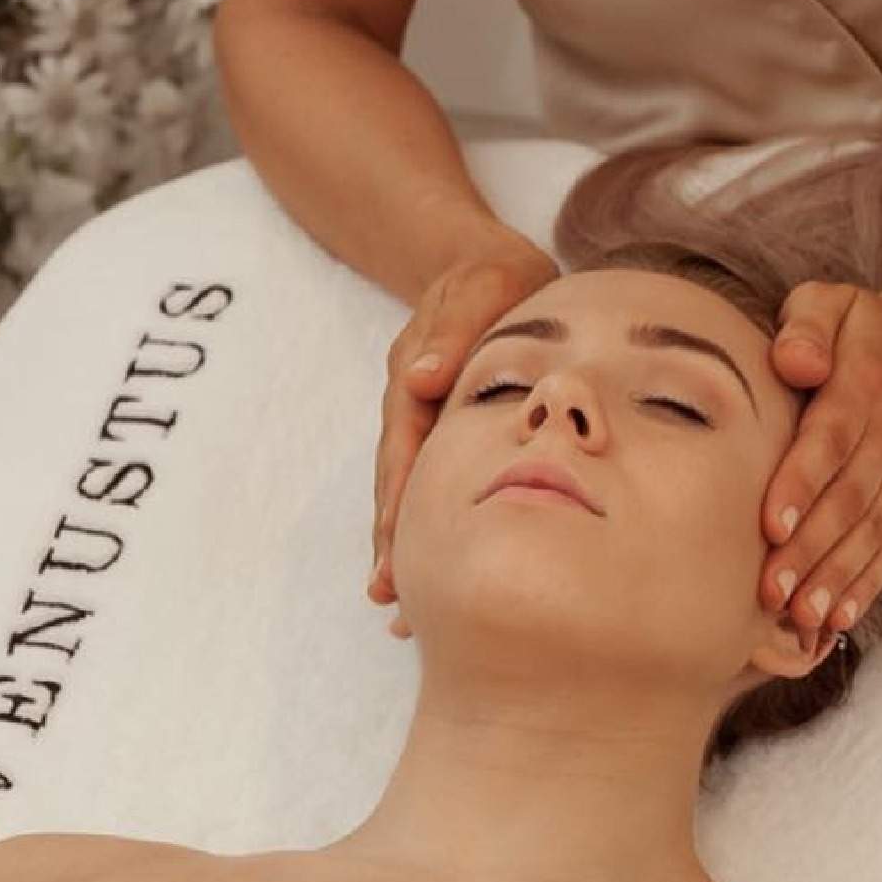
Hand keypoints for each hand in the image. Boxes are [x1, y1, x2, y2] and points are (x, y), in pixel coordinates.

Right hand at [370, 241, 560, 637]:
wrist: (488, 268)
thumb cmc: (490, 277)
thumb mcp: (478, 288)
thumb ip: (450, 332)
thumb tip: (419, 379)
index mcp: (413, 380)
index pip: (403, 450)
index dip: (398, 501)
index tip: (395, 548)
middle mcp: (409, 409)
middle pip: (396, 485)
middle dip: (392, 543)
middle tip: (392, 601)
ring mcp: (423, 424)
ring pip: (410, 494)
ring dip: (404, 549)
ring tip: (403, 613)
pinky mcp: (444, 433)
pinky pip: (432, 487)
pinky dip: (429, 529)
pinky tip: (434, 576)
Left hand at [758, 282, 881, 648]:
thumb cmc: (855, 331)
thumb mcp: (831, 303)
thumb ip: (808, 326)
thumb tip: (795, 361)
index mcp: (864, 384)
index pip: (831, 439)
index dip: (803, 483)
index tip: (772, 523)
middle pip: (849, 498)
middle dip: (810, 549)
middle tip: (770, 590)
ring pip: (870, 532)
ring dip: (836, 578)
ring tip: (800, 616)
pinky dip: (866, 585)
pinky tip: (837, 619)